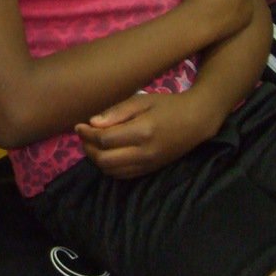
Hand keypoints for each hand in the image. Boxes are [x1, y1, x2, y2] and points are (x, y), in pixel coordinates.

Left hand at [75, 91, 219, 178]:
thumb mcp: (142, 100)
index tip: (79, 125)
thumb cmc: (167, 106)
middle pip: (104, 160)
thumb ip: (117, 112)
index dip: (87, 134)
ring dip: (96, 159)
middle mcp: (144, 153)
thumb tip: (92, 123)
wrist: (196, 121)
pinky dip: (109, 167)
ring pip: (111, 171)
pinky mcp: (149, 171)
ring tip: (92, 144)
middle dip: (88, 149)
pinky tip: (106, 153)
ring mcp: (147, 165)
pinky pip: (122, 175)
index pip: (104, 140)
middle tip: (84, 135)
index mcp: (142, 131)